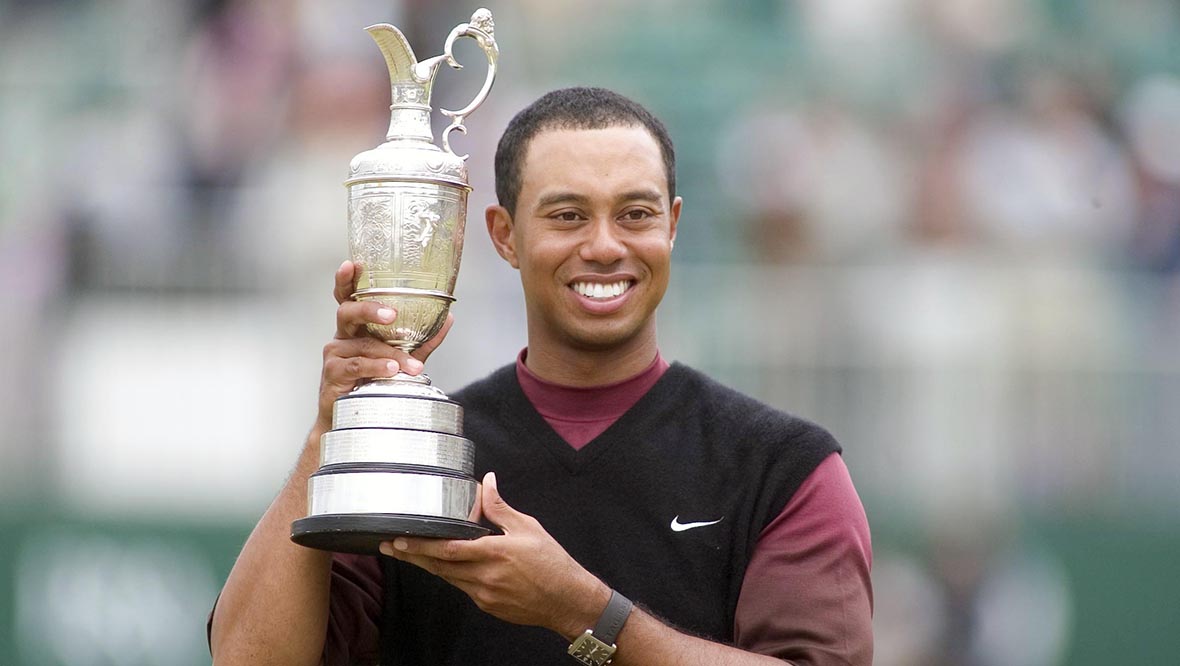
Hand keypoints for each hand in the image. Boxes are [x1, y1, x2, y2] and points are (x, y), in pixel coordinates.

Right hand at [315, 260, 452, 432]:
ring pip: (362, 345)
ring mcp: (335, 354)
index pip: (347, 296)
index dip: (346, 279)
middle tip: (392, 314)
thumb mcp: (402, 357)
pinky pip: (356, 366)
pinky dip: (376, 368)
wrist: (352, 419)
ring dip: (389, 354)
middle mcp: (342, 335)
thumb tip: (448, 318)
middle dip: (369, 309)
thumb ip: (422, 339)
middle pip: (348, 311)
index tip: (352, 264)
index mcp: (356, 326)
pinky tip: (390, 371)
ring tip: (409, 365)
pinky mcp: (332, 373)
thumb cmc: (374, 382)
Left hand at [379, 472, 610, 638]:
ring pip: (448, 578)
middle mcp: (485, 575)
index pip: (447, 548)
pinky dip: (452, 575)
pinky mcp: (487, 605)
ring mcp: (484, 594)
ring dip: (428, 566)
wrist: (567, 600)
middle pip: (439, 566)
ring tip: (409, 554)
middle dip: (412, 556)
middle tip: (389, 547)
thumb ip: (500, 507)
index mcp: (494, 552)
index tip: (400, 539)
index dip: (420, 545)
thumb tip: (486, 482)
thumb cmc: (552, 563)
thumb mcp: (528, 528)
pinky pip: (463, 588)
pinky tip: (446, 566)